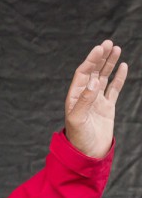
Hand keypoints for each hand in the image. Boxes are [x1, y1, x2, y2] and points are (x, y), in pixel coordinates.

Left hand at [65, 40, 126, 158]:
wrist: (89, 154)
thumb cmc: (79, 139)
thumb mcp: (78, 120)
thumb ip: (85, 100)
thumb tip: (93, 81)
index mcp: (74, 98)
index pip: (83, 74)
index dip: (91, 61)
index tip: (99, 49)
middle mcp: (85, 97)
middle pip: (93, 72)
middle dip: (100, 58)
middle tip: (108, 43)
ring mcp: (96, 101)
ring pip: (103, 78)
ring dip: (108, 63)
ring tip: (116, 49)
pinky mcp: (107, 107)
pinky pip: (113, 89)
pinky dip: (118, 78)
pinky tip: (122, 66)